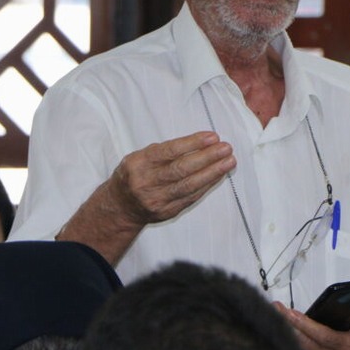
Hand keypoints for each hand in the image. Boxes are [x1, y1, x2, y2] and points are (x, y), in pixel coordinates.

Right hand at [109, 131, 235, 225]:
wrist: (121, 206)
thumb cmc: (135, 174)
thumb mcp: (140, 157)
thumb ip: (165, 151)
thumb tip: (199, 143)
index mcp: (138, 163)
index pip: (169, 151)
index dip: (193, 143)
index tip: (212, 137)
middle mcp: (146, 183)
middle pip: (181, 169)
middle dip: (207, 157)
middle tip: (226, 148)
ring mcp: (157, 200)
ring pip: (189, 185)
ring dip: (212, 173)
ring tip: (229, 161)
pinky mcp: (167, 212)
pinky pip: (191, 197)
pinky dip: (207, 185)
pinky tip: (218, 175)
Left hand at [277, 293, 349, 349]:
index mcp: (344, 347)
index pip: (321, 336)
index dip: (305, 324)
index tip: (290, 312)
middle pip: (303, 342)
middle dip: (288, 325)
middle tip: (275, 308)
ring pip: (299, 348)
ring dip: (286, 332)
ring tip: (274, 314)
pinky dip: (289, 340)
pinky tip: (279, 327)